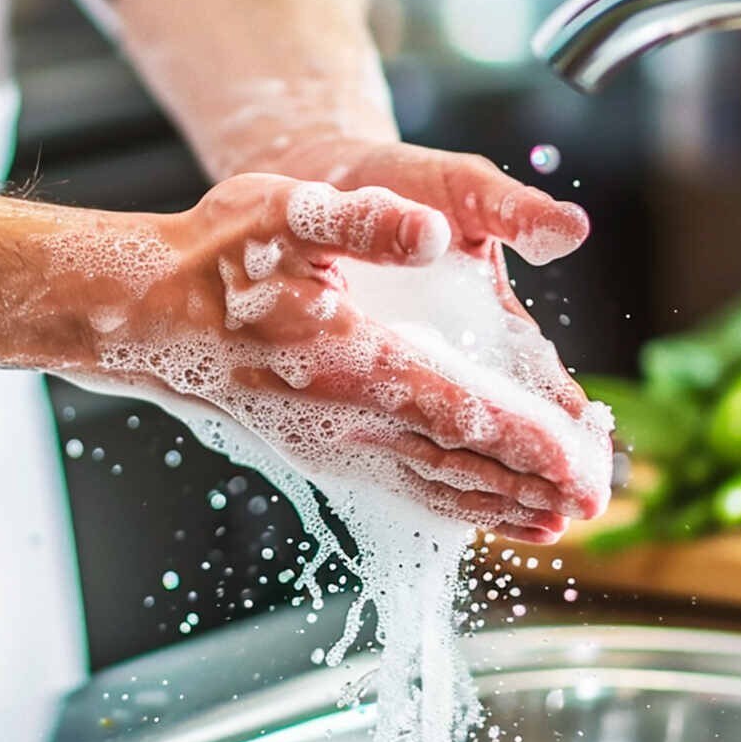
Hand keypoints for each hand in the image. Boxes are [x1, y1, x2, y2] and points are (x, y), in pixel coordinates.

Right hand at [82, 172, 598, 541]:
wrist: (147, 315)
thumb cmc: (214, 262)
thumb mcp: (282, 215)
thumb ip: (360, 223)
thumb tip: (430, 231)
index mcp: (351, 363)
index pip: (460, 412)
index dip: (526, 442)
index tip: (582, 468)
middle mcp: (346, 418)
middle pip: (458, 463)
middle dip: (531, 486)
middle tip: (594, 506)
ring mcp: (330, 443)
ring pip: (431, 486)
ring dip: (496, 507)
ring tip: (551, 526)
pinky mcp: (317, 449)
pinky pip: (397, 487)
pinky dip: (447, 504)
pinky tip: (471, 509)